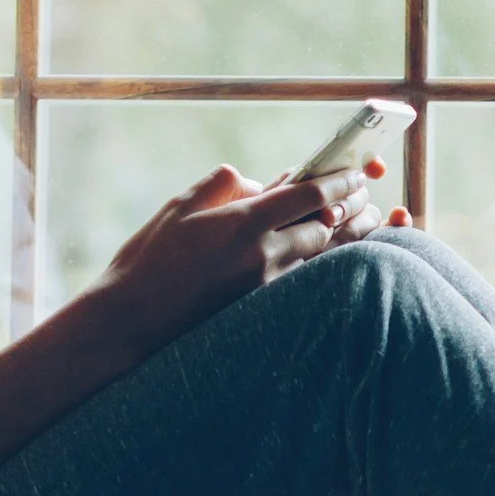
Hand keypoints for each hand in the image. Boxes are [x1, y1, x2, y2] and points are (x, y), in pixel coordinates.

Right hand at [84, 156, 404, 357]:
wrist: (130, 321)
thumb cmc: (148, 260)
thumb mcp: (180, 207)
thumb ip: (222, 185)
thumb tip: (255, 182)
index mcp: (244, 221)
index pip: (310, 195)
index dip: (340, 182)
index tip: (357, 174)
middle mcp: (263, 255)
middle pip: (326, 227)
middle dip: (348, 211)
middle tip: (365, 198)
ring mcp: (266, 287)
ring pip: (320, 258)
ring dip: (340, 240)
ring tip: (362, 225)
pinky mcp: (262, 311)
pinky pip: (303, 282)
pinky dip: (319, 267)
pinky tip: (328, 260)